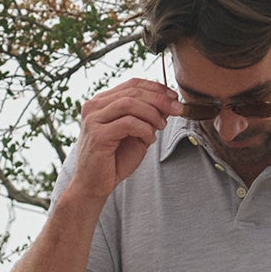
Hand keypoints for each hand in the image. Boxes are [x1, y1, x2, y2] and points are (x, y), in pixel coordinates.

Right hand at [71, 76, 182, 201]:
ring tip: (162, 126)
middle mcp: (94, 106)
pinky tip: (149, 139)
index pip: (132, 84)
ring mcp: (93, 119)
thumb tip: (167, 104)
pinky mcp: (98, 135)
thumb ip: (146, 118)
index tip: (173, 97)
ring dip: (152, 113)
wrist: (93, 186)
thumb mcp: (135, 134)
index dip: (155, 88)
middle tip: (177, 109)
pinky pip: (128, 123)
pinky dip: (144, 129)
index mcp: (102, 102)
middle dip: (159, 99)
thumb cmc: (113, 161)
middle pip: (132, 91)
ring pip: (130, 103)